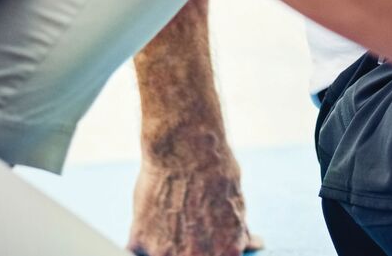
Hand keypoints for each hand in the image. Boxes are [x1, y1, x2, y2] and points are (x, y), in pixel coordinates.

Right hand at [129, 156, 262, 255]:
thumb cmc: (216, 170)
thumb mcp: (237, 203)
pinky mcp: (139, 243)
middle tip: (184, 223)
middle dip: (187, 247)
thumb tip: (255, 245)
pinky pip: (136, 249)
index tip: (203, 240)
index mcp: (227, 254)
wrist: (185, 147)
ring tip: (168, 215)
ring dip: (163, 243)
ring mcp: (165, 255)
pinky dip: (142, 234)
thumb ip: (240, 231)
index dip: (209, 250)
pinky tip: (151, 211)